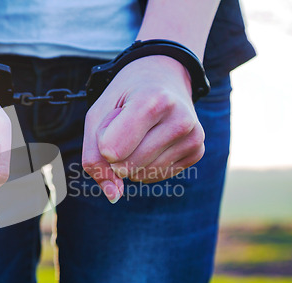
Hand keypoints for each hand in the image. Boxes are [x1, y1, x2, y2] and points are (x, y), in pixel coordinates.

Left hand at [82, 56, 204, 202]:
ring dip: (130, 161)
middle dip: (115, 153)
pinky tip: (152, 141)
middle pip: (125, 167)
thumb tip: (113, 196)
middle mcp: (180, 119)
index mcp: (153, 100)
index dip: (102, 142)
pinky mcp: (197, 151)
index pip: (111, 151)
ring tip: (141, 131)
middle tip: (127, 124)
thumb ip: (94, 157)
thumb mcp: (98, 115)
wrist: (163, 77)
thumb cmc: (124, 96)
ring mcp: (193, 137)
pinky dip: (144, 165)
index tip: (114, 118)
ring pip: (141, 175)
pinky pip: (156, 177)